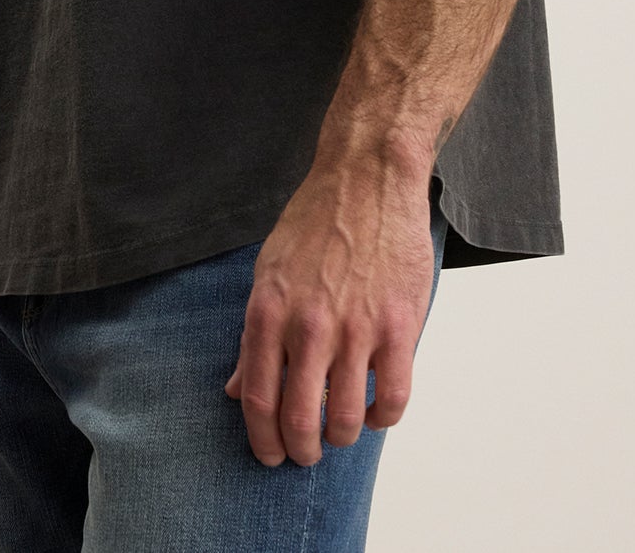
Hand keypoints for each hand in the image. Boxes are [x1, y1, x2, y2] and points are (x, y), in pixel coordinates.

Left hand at [222, 157, 434, 465]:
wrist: (366, 179)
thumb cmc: (315, 222)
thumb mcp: (268, 270)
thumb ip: (254, 333)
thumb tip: (235, 388)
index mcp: (269, 309)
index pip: (257, 397)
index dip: (262, 438)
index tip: (269, 454)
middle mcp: (309, 324)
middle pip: (300, 419)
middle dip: (300, 450)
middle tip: (305, 454)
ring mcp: (356, 327)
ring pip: (348, 418)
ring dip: (342, 437)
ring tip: (341, 430)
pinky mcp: (399, 326)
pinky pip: (394, 397)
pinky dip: (384, 417)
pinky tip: (377, 410)